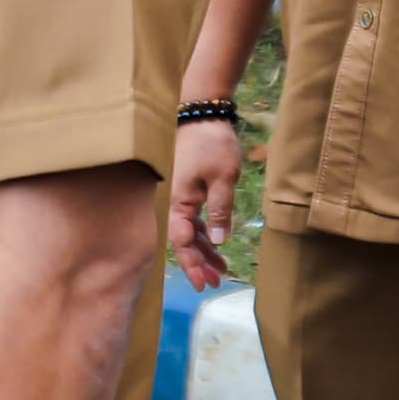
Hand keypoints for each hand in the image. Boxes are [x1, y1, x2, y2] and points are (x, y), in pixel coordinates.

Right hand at [168, 114, 246, 291]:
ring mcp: (182, 196)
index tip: (203, 284)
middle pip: (184, 240)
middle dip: (199, 262)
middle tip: (216, 282)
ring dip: (204, 250)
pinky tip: (217, 245)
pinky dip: (206, 233)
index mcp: (179, 201)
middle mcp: (176, 202)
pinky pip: (195, 219)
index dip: (192, 264)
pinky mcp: (189, 190)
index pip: (182, 241)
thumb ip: (220, 210)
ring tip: (221, 270)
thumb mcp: (223, 178)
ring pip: (191, 231)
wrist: (203, 115)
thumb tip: (220, 241)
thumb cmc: (211, 145)